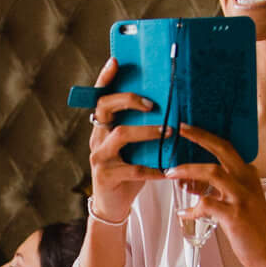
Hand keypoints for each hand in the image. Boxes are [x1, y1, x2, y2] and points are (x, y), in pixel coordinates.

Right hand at [85, 57, 168, 223]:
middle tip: (151, 103)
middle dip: (128, 100)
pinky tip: (166, 170)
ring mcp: (100, 156)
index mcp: (103, 126)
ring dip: (147, 131)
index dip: (106, 78)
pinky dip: (152, 169)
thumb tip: (168, 107)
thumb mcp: (132, 147)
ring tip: (168, 132)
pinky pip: (133, 169)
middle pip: (106, 108)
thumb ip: (141, 128)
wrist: (113, 205)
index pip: (101, 96)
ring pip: (121, 135)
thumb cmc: (127, 170)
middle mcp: (97, 137)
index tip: (116, 61)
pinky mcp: (107, 176)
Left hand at [165, 127, 265, 266]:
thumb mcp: (239, 200)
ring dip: (188, 170)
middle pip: (222, 149)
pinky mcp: (235, 215)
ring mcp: (242, 197)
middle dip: (199, 137)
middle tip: (179, 130)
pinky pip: (206, 204)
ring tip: (170, 173)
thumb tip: (189, 181)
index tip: (187, 129)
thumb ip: (219, 188)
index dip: (206, 137)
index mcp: (248, 174)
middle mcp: (247, 180)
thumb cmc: (250, 227)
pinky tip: (183, 213)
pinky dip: (191, 208)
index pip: (226, 147)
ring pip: (212, 172)